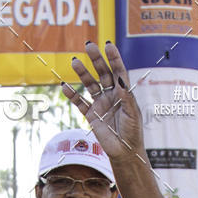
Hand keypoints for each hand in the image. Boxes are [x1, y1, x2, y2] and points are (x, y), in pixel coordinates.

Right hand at [62, 42, 144, 161]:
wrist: (124, 152)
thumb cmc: (133, 132)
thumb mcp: (132, 114)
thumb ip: (126, 96)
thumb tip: (121, 79)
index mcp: (123, 92)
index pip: (118, 70)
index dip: (113, 58)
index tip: (108, 45)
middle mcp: (111, 95)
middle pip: (102, 73)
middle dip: (95, 59)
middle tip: (88, 45)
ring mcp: (100, 103)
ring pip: (90, 84)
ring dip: (82, 73)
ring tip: (74, 62)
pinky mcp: (91, 115)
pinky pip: (80, 102)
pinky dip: (72, 95)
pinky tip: (65, 86)